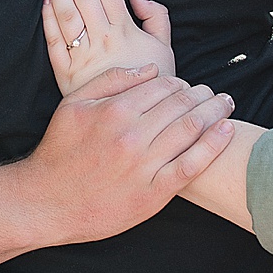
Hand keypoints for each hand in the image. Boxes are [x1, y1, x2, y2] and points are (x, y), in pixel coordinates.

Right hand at [22, 66, 235, 243]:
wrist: (47, 202)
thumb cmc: (60, 151)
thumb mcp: (75, 103)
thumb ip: (112, 80)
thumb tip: (149, 70)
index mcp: (116, 110)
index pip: (162, 86)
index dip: (180, 83)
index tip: (188, 85)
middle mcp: (134, 135)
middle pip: (181, 105)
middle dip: (203, 94)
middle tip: (215, 91)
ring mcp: (145, 166)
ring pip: (190, 130)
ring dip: (214, 112)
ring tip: (226, 103)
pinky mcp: (153, 194)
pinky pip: (191, 166)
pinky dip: (212, 146)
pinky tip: (225, 131)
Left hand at [43, 0, 175, 97]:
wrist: (137, 124)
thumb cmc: (153, 85)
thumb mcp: (166, 48)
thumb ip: (156, 17)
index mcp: (124, 32)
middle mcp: (101, 41)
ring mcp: (81, 58)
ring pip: (66, 14)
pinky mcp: (65, 74)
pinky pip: (53, 41)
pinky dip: (48, 18)